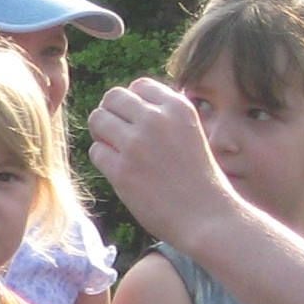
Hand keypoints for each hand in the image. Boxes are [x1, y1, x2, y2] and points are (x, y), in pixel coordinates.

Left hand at [87, 79, 237, 249]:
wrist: (207, 217)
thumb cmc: (200, 178)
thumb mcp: (192, 133)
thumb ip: (167, 116)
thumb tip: (137, 98)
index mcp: (178, 107)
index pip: (139, 86)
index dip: (133, 104)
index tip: (139, 124)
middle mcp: (156, 120)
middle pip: (112, 98)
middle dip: (112, 114)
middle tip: (121, 137)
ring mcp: (136, 144)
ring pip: (98, 119)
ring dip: (102, 134)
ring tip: (119, 152)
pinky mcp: (121, 170)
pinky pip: (95, 151)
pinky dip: (103, 159)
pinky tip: (120, 171)